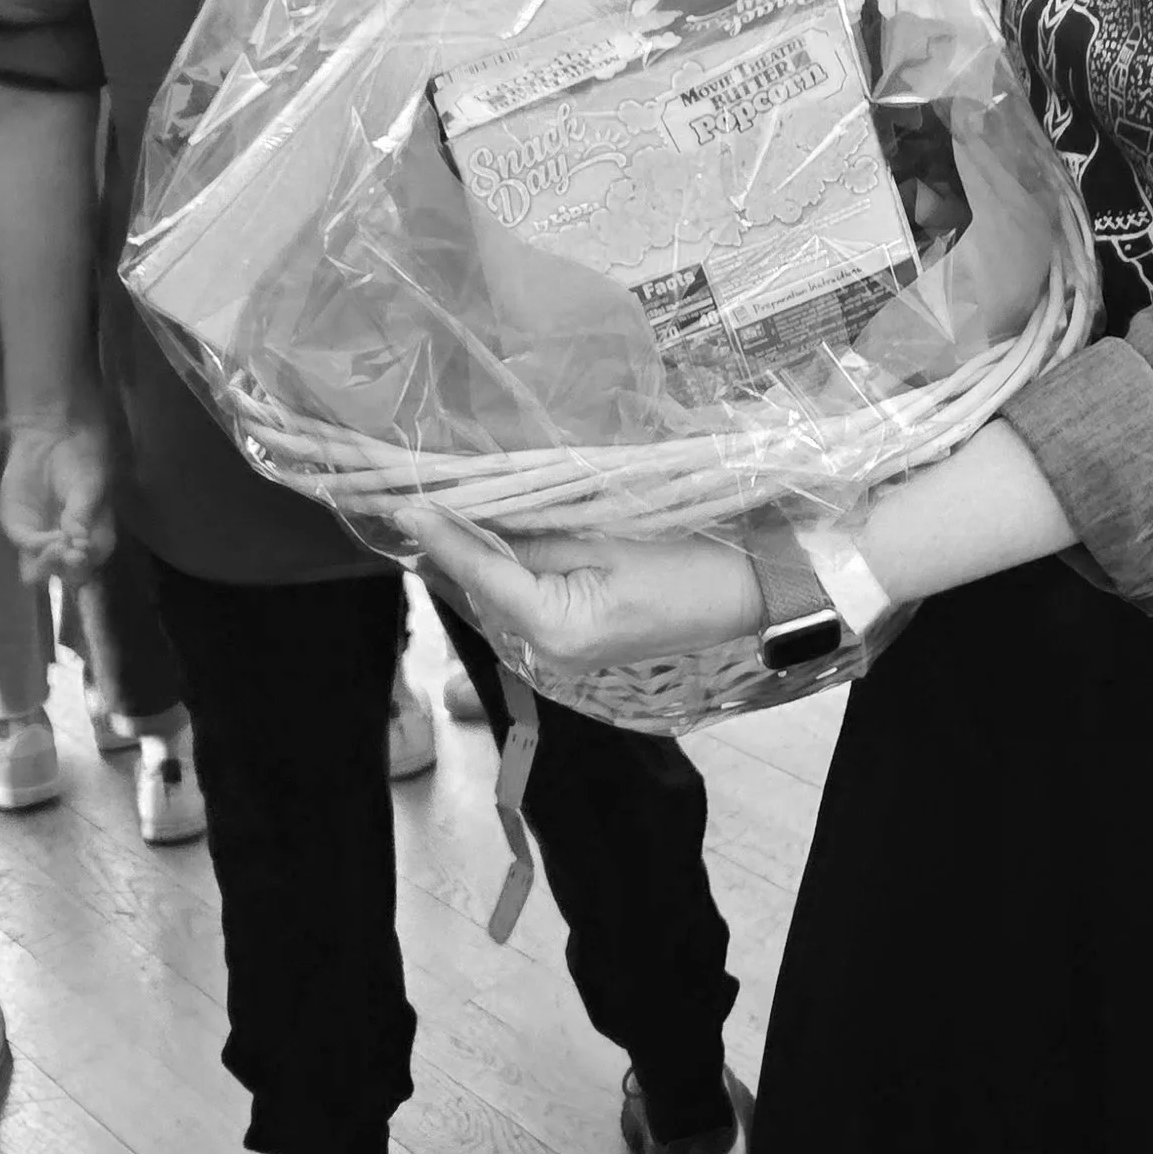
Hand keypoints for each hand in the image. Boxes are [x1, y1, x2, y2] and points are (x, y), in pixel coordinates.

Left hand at [0, 408, 116, 586]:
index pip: (89, 568)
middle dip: (66, 569)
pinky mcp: (18, 529)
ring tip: (53, 547)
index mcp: (92, 539)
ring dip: (47, 565)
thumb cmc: (79, 460)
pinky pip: (24, 549)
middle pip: (64, 576)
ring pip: (39, 571)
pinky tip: (43, 538)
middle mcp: (67, 546)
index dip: (84, 567)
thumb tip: (80, 543)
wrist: (49, 439)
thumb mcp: (89, 486)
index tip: (80, 553)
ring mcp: (40, 540)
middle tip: (66, 552)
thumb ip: (83, 515)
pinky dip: (34, 547)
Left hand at [407, 508, 760, 691]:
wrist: (748, 594)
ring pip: (503, 598)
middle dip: (457, 546)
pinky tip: (499, 541)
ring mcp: (562, 655)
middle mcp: (549, 653)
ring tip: (451, 512)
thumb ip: (537, 536)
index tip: (404, 506)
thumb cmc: (688, 562)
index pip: (483, 574)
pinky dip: (510, 573)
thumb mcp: (608, 539)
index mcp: (556, 628)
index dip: (443, 537)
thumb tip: (475, 521)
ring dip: (482, 558)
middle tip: (423, 498)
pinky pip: (527, 604)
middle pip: (485, 590)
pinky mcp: (575, 645)